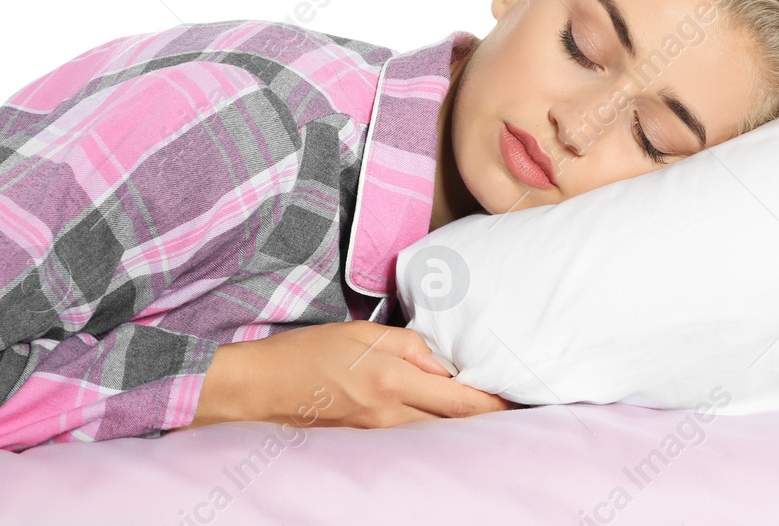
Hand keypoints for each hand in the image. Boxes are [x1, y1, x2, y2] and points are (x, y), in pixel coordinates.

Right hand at [177, 321, 515, 431]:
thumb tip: (445, 360)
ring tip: (484, 417)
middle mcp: (391, 415)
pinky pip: (409, 442)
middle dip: (488, 419)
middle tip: (514, 408)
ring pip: (436, 437)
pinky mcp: (365, 446)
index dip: (497, 403)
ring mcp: (378, 437)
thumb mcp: (358, 332)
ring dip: (461, 429)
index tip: (521, 397)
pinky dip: (431, 434)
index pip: (462, 400)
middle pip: (457, 426)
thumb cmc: (304, 353)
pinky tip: (439, 426)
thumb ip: (407, 344)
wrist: (257, 390)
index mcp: (393, 380)